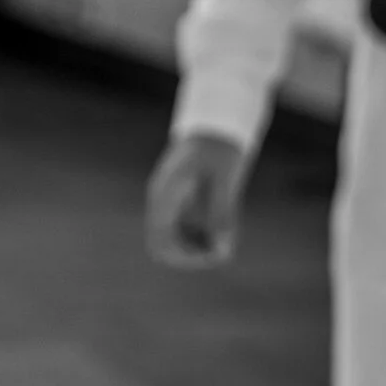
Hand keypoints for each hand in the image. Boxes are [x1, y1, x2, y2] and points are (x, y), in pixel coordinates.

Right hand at [146, 130, 256, 269]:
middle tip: (217, 248)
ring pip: (168, 241)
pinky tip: (217, 228)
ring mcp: (166, 202)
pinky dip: (196, 237)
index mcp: (165, 195)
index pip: (161, 242)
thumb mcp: (226, 181)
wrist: (216, 127)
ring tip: (220, 238)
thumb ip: (223, 215)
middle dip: (187, 256)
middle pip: (160, 246)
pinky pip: (178, 231)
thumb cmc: (220, 151)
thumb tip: (224, 251)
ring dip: (192, 248)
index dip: (185, 257)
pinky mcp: (176, 202)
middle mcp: (161, 201)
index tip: (212, 252)